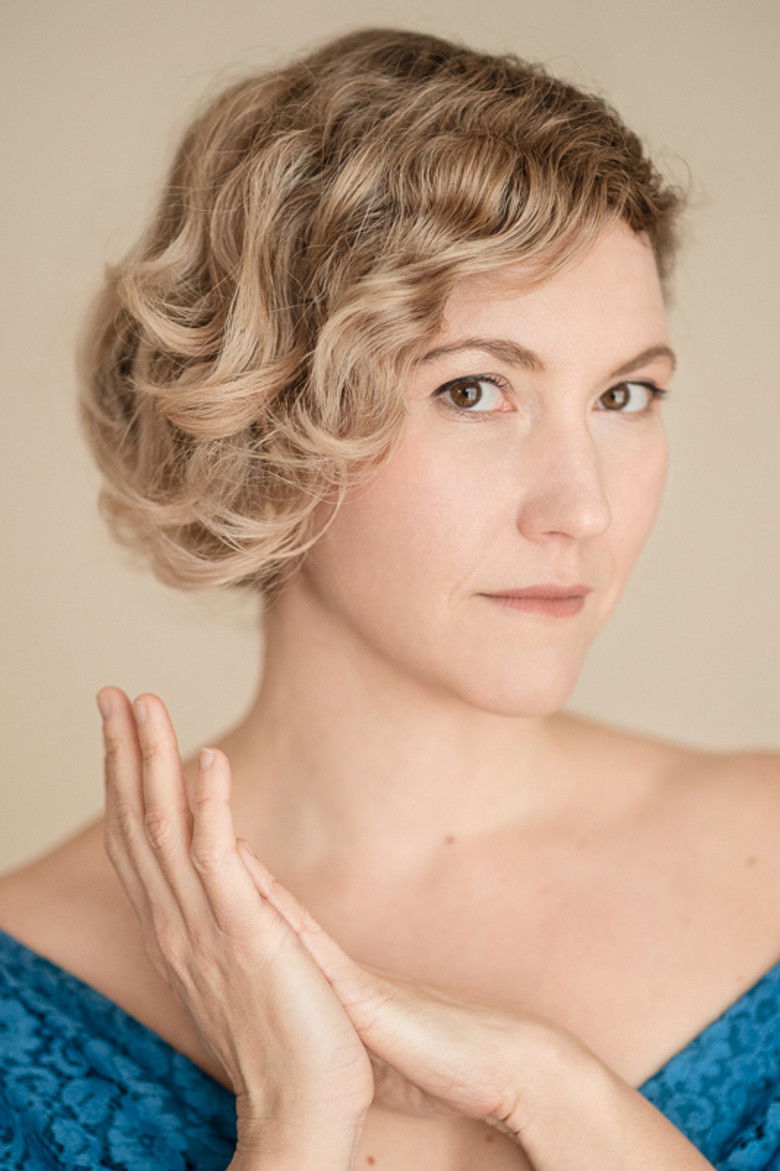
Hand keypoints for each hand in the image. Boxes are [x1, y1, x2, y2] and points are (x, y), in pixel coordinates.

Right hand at [96, 686, 373, 1152]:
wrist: (303, 1113)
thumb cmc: (284, 1045)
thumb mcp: (236, 973)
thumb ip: (222, 924)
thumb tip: (225, 880)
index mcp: (177, 931)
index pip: (139, 843)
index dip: (125, 782)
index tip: (121, 730)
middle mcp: (178, 926)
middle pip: (138, 824)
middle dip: (124, 754)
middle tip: (114, 694)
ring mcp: (208, 930)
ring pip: (166, 829)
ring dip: (153, 761)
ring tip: (146, 704)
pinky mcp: (249, 936)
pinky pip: (219, 858)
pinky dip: (211, 804)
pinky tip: (207, 758)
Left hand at [238, 856, 717, 1169]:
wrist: (505, 1066)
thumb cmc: (449, 1063)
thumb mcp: (384, 1047)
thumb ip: (355, 1031)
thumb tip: (334, 1037)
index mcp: (337, 978)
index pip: (276, 924)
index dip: (239, 891)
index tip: (203, 860)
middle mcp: (335, 966)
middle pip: (269, 905)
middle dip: (228, 865)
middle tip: (187, 809)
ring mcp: (348, 975)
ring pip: (279, 913)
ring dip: (241, 870)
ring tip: (201, 821)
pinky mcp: (363, 996)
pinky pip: (306, 946)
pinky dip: (273, 912)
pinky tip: (246, 882)